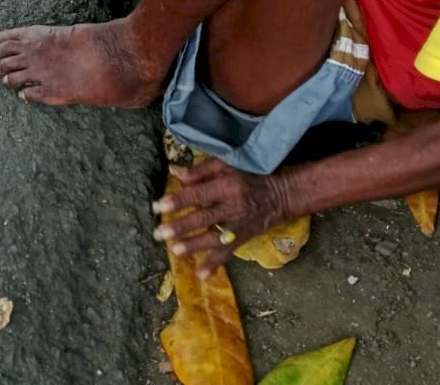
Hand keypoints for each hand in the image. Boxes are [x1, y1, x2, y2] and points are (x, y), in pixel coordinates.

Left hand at [151, 158, 290, 276]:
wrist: (280, 194)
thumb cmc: (248, 175)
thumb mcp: (226, 165)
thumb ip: (200, 170)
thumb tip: (174, 172)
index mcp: (226, 185)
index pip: (198, 194)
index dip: (178, 201)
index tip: (158, 207)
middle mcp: (232, 206)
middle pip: (203, 218)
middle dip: (180, 226)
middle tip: (159, 233)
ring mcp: (238, 224)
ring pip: (214, 237)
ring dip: (194, 245)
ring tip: (175, 251)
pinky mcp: (243, 238)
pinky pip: (228, 252)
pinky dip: (215, 263)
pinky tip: (202, 274)